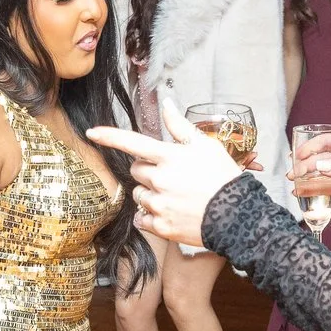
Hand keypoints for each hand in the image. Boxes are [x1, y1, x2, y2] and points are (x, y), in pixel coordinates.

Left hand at [86, 102, 245, 248]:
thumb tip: (166, 103)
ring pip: (138, 195)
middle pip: (135, 171)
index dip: (109, 136)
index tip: (92, 133)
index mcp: (169, 157)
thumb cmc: (223, 178)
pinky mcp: (161, 227)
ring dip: (149, 194)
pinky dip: (150, 217)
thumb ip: (180, 127)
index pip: (132, 143)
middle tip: (169, 175)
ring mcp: (160, 204)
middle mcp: (160, 180)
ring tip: (174, 196)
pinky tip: (169, 213)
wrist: (238, 216)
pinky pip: (142, 219)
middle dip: (147, 171)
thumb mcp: (206, 146)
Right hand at [290, 128, 330, 199]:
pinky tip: (305, 193)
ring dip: (306, 179)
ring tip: (295, 186)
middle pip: (320, 158)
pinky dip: (316, 190)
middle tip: (292, 175)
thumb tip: (320, 166)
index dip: (309, 147)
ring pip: (321, 173)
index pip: (326, 140)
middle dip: (304, 166)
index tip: (297, 155)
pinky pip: (329, 187)